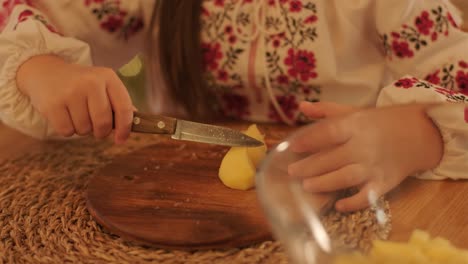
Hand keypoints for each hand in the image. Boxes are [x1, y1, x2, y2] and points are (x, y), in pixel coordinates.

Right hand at [17, 55, 133, 143]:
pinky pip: (67, 131)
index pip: (124, 108)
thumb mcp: (103, 86)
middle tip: (95, 127)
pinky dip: (67, 129)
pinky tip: (64, 115)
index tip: (121, 139)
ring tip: (76, 114)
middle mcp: (90, 82)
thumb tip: (138, 121)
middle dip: (101, 131)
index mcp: (108, 77)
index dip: (125, 128)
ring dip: (82, 129)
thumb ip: (120, 103)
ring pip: (85, 129)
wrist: (46, 72)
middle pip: (104, 123)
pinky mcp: (52, 104)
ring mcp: (70, 92)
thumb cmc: (81, 85)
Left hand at [288, 102, 442, 211]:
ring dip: (325, 183)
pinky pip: (367, 196)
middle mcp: (363, 146)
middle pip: (332, 158)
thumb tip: (301, 106)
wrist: (419, 133)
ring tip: (306, 186)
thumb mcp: (354, 111)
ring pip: (346, 177)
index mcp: (355, 126)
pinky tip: (338, 205)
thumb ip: (327, 111)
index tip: (293, 146)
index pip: (329, 132)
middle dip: (310, 166)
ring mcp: (374, 166)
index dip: (311, 140)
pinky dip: (353, 202)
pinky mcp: (384, 183)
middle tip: (291, 172)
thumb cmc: (378, 122)